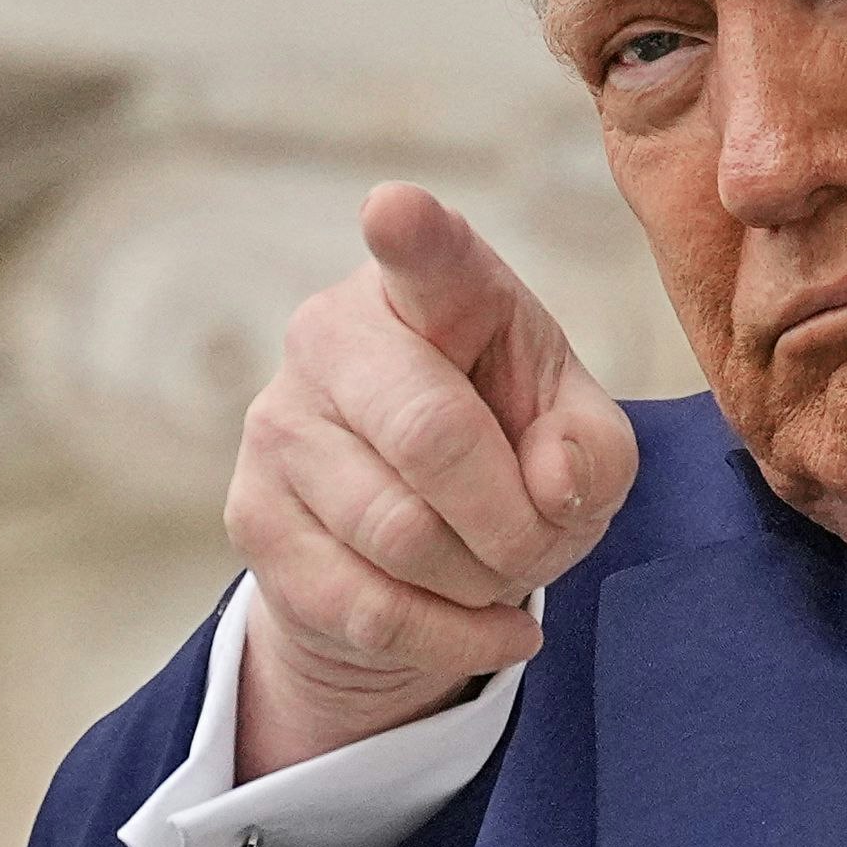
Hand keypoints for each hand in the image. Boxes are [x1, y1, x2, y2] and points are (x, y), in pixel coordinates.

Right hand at [226, 183, 636, 777]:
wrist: (416, 555)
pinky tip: (484, 627)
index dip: (412, 235)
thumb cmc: (509, 456)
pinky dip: (450, 637)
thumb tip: (551, 485)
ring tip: (498, 571)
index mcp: (431, 289)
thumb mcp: (580, 441)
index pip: (425, 257)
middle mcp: (333, 335)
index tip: (395, 210)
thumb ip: (593, 450)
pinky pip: (369, 607)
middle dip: (512, 523)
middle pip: (431, 439)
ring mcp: (278, 425)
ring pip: (403, 536)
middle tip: (540, 545)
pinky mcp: (253, 516)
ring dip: (481, 581)